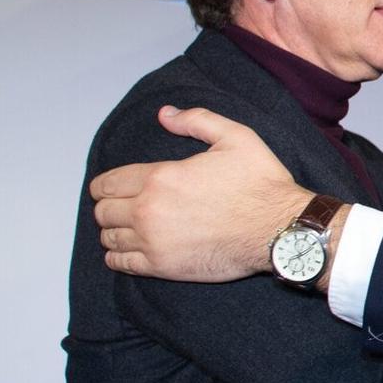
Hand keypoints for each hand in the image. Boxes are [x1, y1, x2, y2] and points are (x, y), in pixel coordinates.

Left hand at [91, 105, 313, 281]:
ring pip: (109, 237)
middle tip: (125, 205)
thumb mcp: (236, 137)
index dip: (106, 183)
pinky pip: (121, 264)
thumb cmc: (261, 185)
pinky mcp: (163, 267)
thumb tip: (165, 115)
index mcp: (160, 178)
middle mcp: (149, 211)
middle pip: (102, 211)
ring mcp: (153, 242)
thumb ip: (196, 120)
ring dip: (114, 230)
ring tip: (129, 227)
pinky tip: (132, 249)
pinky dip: (118, 256)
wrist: (279, 229)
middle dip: (109, 205)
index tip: (113, 186)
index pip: (107, 183)